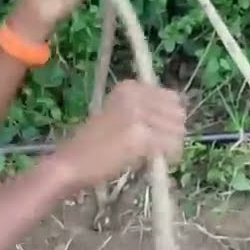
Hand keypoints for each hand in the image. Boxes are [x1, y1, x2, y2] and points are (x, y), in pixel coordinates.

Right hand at [50, 80, 185, 187]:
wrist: (71, 162)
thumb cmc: (91, 143)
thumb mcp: (116, 113)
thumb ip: (142, 109)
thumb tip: (175, 115)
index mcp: (129, 87)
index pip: (171, 96)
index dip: (170, 116)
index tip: (162, 130)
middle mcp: (135, 96)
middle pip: (177, 112)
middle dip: (174, 130)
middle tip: (163, 145)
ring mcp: (139, 115)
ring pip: (177, 129)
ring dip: (173, 144)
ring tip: (159, 154)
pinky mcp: (141, 136)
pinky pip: (171, 145)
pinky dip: (170, 155)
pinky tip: (159, 161)